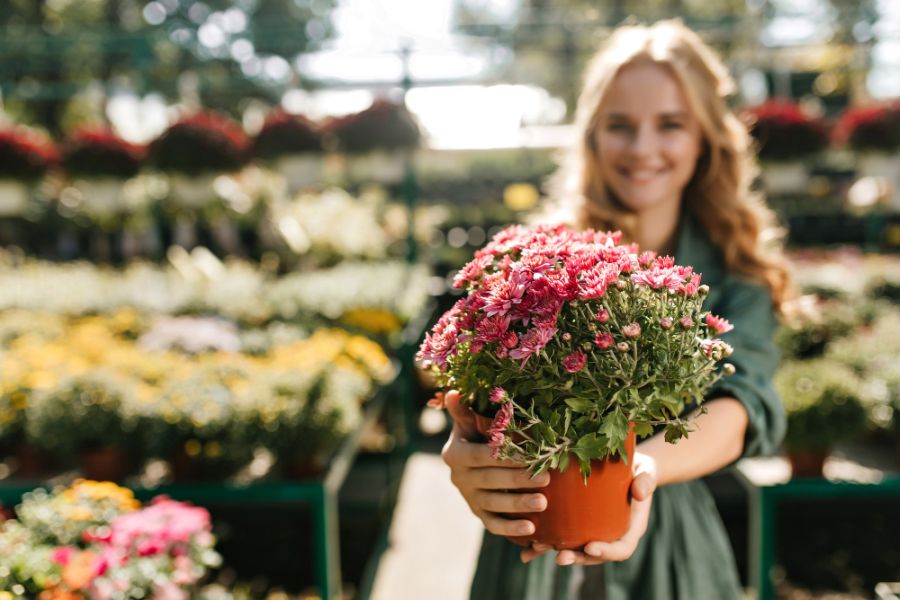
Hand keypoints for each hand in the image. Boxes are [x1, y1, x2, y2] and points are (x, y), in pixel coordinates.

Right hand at [440, 390, 549, 536]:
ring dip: (518, 506)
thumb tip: (454, 393)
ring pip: (493, 505)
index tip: (530, 456)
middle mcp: (459, 478)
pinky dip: (510, 529)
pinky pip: (493, 525)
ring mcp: (469, 498)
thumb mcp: (468, 422)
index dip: (504, 457)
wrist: (469, 461)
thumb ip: (463, 410)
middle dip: (518, 481)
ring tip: (543, 503)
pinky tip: (531, 530)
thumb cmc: (476, 434)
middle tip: (545, 478)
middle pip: (490, 481)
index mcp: (455, 454)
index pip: (481, 456)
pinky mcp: (478, 514)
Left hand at [520, 452, 657, 565]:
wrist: (626, 464)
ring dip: (555, 552)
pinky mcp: (577, 523)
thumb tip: (640, 492)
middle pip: (594, 556)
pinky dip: (544, 543)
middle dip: (576, 558)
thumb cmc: (638, 468)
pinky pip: (561, 536)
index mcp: (629, 528)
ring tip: (537, 549)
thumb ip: (646, 480)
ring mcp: (593, 531)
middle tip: (560, 557)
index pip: (621, 549)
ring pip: (575, 549)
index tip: (591, 547)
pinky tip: (526, 546)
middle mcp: (610, 534)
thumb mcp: (646, 470)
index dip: (607, 552)